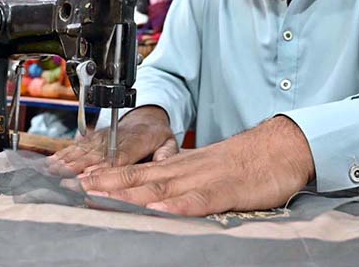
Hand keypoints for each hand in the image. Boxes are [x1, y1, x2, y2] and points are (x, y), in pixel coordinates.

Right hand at [48, 106, 176, 174]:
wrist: (145, 116)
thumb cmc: (156, 135)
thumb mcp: (169, 142)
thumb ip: (167, 154)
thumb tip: (164, 165)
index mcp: (137, 139)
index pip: (119, 155)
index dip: (104, 166)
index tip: (91, 175)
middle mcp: (115, 137)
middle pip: (96, 154)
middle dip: (79, 168)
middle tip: (65, 180)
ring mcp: (102, 137)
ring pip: (83, 149)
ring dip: (66, 161)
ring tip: (52, 171)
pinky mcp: (92, 138)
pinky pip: (76, 146)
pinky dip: (62, 154)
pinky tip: (51, 163)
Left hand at [78, 116, 314, 216]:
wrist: (281, 147)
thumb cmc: (244, 164)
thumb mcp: (205, 171)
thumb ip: (179, 183)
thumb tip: (151, 199)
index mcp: (180, 166)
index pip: (137, 170)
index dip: (107, 176)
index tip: (80, 181)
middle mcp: (186, 169)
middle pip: (140, 177)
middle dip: (107, 184)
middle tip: (77, 188)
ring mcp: (204, 178)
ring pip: (161, 187)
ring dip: (129, 193)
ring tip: (102, 196)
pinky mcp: (227, 190)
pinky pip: (199, 199)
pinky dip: (177, 205)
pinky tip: (158, 211)